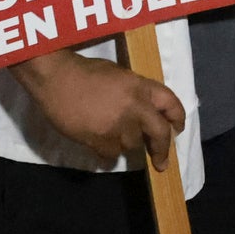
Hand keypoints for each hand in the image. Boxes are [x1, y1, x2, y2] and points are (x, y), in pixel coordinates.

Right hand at [14, 48, 187, 164]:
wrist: (56, 78)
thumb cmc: (84, 71)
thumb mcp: (119, 75)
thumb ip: (135, 93)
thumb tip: (143, 113)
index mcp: (141, 86)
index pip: (171, 104)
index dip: (178, 118)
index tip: (177, 130)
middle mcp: (136, 108)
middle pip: (159, 134)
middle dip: (162, 150)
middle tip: (161, 162)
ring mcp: (119, 126)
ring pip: (131, 146)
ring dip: (125, 143)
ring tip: (109, 131)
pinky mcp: (101, 141)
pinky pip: (111, 154)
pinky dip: (106, 150)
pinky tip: (97, 139)